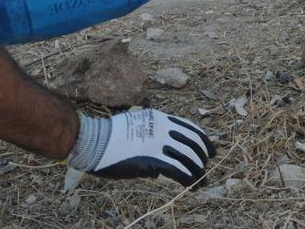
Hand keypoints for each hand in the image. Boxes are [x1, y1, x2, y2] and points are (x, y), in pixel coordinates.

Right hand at [73, 108, 214, 186]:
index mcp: (159, 118)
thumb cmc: (109, 135)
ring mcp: (159, 144)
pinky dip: (189, 180)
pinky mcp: (154, 160)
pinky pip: (180, 172)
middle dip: (204, 157)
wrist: (94, 141)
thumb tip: (162, 150)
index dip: (204, 141)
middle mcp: (163, 129)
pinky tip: (191, 186)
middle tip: (206, 169)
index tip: (210, 151)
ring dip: (199, 172)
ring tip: (201, 182)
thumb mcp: (135, 124)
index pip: (190, 128)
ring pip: (190, 158)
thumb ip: (151, 132)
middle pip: (194, 143)